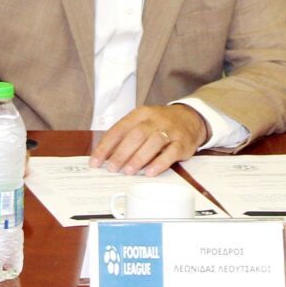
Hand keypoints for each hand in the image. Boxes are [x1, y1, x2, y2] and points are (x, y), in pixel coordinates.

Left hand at [90, 104, 207, 176]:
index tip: (96, 161)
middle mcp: (155, 120)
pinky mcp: (183, 142)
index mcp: (140, 114)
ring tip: (127, 171)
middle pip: (136, 135)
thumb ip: (126, 136)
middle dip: (122, 153)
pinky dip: (160, 163)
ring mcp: (170, 130)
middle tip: (112, 168)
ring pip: (153, 142)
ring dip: (138, 158)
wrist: (190, 118)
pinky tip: (150, 172)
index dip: (106, 146)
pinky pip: (171, 152)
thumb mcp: (142, 123)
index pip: (119, 129)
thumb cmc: (160, 124)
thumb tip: (105, 156)